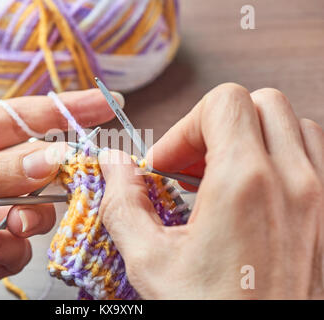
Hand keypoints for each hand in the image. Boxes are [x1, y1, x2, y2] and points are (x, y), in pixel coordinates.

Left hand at [0, 89, 117, 298]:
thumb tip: (48, 157)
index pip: (17, 120)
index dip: (62, 109)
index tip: (103, 104)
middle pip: (34, 167)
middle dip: (54, 175)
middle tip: (75, 178)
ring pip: (33, 210)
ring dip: (28, 218)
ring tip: (6, 226)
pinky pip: (16, 247)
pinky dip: (7, 250)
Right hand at [98, 84, 323, 298]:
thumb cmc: (210, 312)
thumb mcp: (150, 261)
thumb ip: (123, 202)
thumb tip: (112, 165)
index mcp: (244, 183)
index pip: (224, 102)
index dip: (184, 127)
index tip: (167, 166)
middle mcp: (293, 181)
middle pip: (260, 103)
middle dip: (216, 125)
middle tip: (191, 164)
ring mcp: (320, 198)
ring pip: (293, 124)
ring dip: (252, 136)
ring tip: (221, 175)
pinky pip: (314, 157)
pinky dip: (281, 156)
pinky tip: (252, 191)